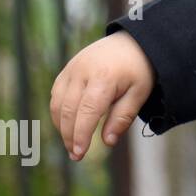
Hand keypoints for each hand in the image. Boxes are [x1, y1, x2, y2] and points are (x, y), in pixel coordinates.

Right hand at [50, 29, 155, 160]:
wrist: (134, 40)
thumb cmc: (139, 69)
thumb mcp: (139, 93)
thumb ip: (123, 117)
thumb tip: (107, 142)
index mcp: (104, 78)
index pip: (87, 112)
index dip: (80, 134)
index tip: (79, 153)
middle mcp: (83, 72)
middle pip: (69, 110)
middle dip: (69, 135)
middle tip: (76, 155)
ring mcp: (72, 69)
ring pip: (58, 103)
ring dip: (62, 126)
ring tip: (72, 143)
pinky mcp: (67, 69)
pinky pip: (56, 94)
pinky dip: (59, 111)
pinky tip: (68, 124)